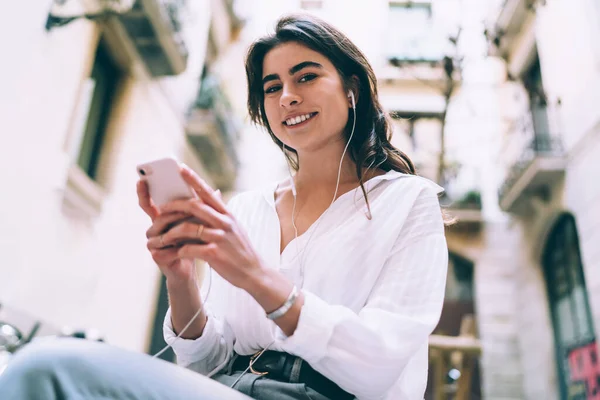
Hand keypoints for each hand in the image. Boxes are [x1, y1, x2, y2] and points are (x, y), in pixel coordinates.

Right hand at [136, 180, 195, 282]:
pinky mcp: (158, 257)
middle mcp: (154, 229)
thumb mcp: (199, 223)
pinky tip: (188, 244)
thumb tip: (216, 190)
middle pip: (158, 216)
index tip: (142, 180)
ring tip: (193, 224)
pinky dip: (178, 245)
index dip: (143, 192)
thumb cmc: (195, 242)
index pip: (148, 203)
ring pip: (161, 231)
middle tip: (188, 205)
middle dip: (173, 210)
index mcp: (162, 218)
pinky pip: (165, 248)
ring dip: (177, 227)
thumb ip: (204, 207)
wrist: (195, 267)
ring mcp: (153, 244)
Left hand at [158, 166, 265, 289]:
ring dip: (171, 233)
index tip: (181, 168)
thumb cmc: (240, 250)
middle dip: (175, 205)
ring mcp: (220, 238)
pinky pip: (190, 249)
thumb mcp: (234, 228)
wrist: (253, 272)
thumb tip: (211, 198)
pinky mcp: (215, 254)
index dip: (193, 179)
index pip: (208, 192)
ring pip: (188, 228)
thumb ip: (220, 214)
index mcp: (228, 215)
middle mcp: (225, 223)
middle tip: (161, 207)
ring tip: (162, 237)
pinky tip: (177, 253)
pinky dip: (180, 251)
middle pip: (195, 207)